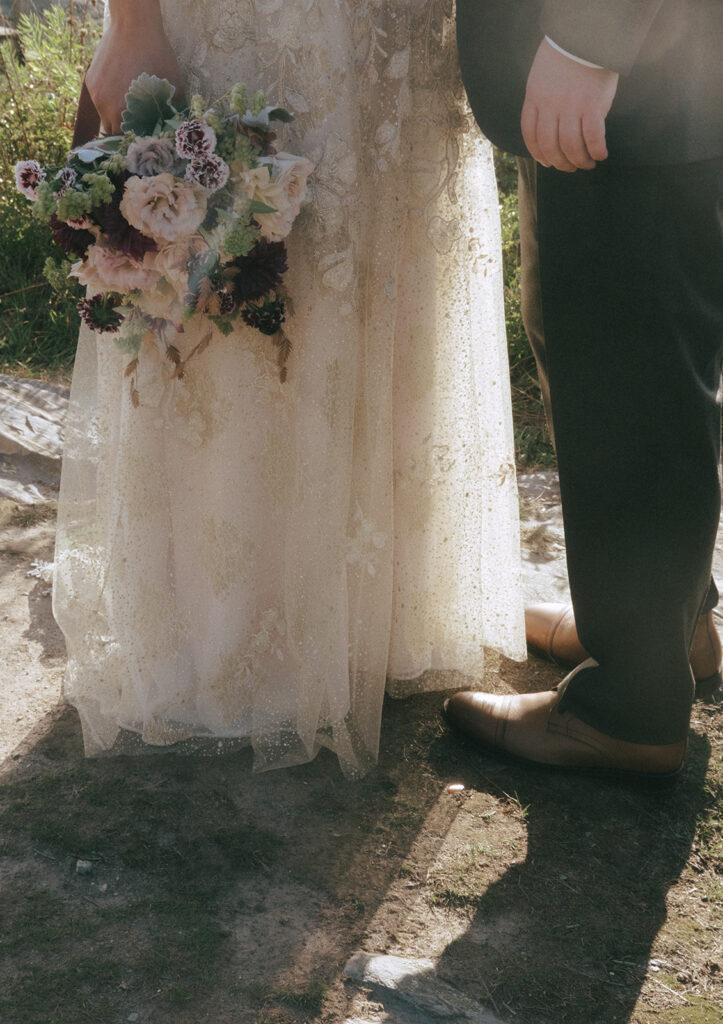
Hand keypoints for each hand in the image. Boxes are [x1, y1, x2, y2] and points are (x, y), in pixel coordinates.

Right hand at [85, 0, 183, 134]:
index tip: (145, 142)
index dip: (136, 143)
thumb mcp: (173, 88)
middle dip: (125, 134)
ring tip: (131, 110)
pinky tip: (123, 91)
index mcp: (124, 113)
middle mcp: (106, 107)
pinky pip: (100, 101)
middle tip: (138, 130)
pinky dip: (110, 101)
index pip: (126, 142)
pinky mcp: (91, 82)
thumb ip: (172, 113)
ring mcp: (96, 94)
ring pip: (105, 118)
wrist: (134, 25)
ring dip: (117, 118)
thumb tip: (175, 130)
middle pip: (113, 134)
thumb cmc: (158, 56)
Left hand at [521, 39, 619, 171]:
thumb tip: (547, 123)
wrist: (585, 35)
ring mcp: (571, 108)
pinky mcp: (593, 106)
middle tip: (570, 168)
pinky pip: (593, 138)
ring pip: (571, 147)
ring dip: (580, 161)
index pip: (530, 135)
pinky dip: (597, 151)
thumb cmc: (565, 53)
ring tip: (587, 164)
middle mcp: (550, 106)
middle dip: (560, 163)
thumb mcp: (542, 75)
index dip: (538, 153)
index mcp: (535, 98)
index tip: (547, 162)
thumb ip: (541, 98)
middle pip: (550, 147)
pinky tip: (601, 154)